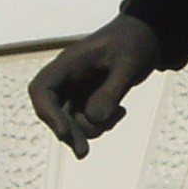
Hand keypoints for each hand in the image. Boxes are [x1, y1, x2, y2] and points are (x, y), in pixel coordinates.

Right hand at [28, 15, 160, 158]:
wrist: (146, 36)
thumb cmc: (135, 43)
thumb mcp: (129, 65)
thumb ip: (111, 92)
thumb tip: (93, 119)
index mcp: (69, 62)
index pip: (41, 89)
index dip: (47, 113)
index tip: (63, 132)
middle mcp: (67, 77)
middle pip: (52, 111)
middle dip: (68, 132)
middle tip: (83, 153)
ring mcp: (76, 89)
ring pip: (70, 121)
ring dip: (90, 129)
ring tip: (119, 114)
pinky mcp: (88, 98)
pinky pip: (86, 120)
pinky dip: (101, 124)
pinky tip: (121, 112)